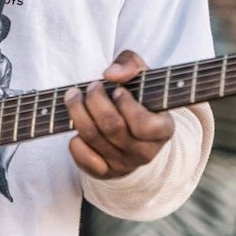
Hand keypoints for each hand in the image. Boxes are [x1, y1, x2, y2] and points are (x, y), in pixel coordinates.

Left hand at [64, 51, 173, 179]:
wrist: (132, 124)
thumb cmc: (137, 95)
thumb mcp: (140, 73)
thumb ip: (130, 64)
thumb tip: (111, 74)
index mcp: (162, 129)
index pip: (144, 125)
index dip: (126, 105)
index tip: (117, 90)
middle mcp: (146, 152)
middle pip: (112, 127)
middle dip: (95, 100)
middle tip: (91, 86)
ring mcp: (125, 164)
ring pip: (94, 138)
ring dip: (77, 111)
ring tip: (74, 95)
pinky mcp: (105, 172)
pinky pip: (84, 160)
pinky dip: (75, 141)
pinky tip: (75, 125)